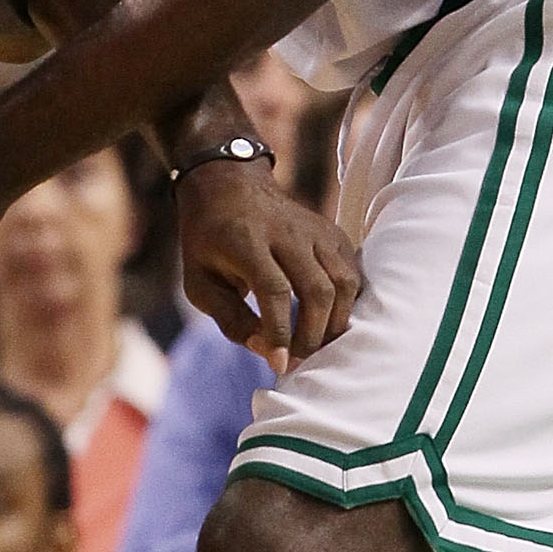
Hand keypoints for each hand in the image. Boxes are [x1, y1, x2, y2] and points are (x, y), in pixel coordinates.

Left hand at [178, 159, 358, 370]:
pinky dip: (346, 304)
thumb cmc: (208, 243)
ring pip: (344, 283)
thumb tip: (267, 352)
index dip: (281, 331)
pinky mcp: (334, 233)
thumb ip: (231, 319)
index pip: (274, 290)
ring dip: (335, 323)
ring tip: (315, 344)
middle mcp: (287, 232)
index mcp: (246, 241)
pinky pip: (352, 274)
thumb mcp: (200, 283)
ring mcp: (316, 230)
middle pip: (317, 290)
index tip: (281, 364)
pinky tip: (327, 320)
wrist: (229, 187)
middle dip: (312, 334)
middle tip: (300, 359)